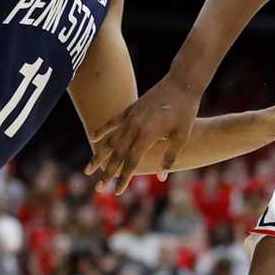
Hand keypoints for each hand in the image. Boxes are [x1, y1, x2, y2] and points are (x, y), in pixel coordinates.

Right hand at [88, 75, 201, 193]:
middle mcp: (135, 126)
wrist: (181, 83)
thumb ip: (170, 156)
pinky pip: (113, 121)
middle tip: (98, 189)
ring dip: (99, 156)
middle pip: (118, 154)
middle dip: (107, 173)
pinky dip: (102, 130)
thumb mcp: (182, 136)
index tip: (117, 192)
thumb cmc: (185, 111)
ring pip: (111, 140)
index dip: (124, 177)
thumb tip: (161, 177)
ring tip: (88, 169)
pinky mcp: (131, 108)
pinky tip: (92, 138)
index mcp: (148, 134)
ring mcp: (131, 116)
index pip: (132, 161)